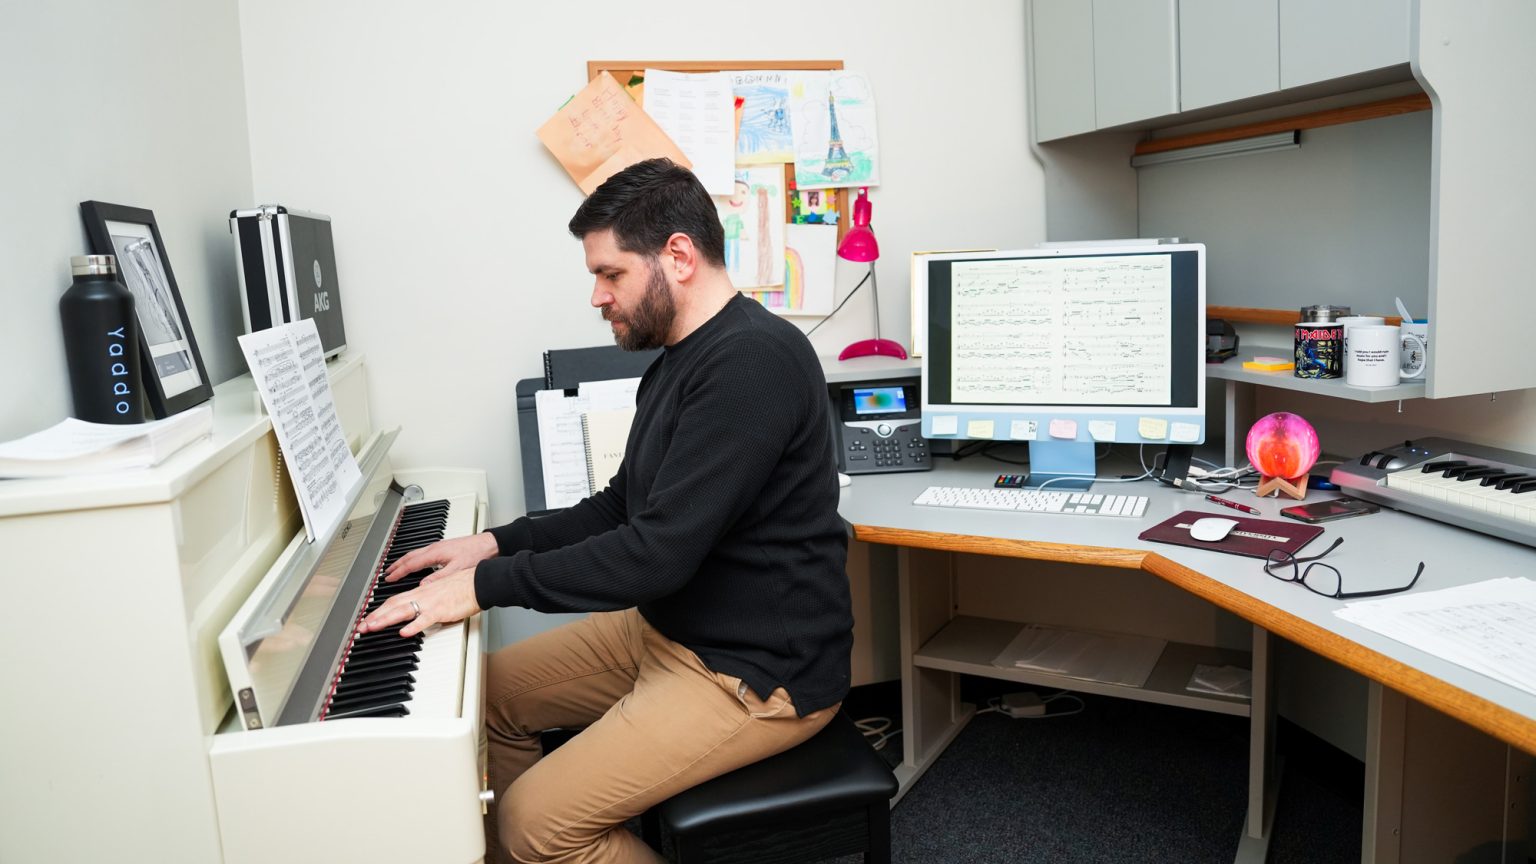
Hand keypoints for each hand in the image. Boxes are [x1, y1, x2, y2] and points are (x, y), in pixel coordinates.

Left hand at [360, 568, 479, 637]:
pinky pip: (424, 619)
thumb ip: (427, 600)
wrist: (479, 582)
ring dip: (384, 619)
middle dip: (375, 616)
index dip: (379, 610)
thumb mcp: (439, 591)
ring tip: (371, 628)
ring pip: (402, 611)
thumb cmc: (463, 587)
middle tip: (361, 627)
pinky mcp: (441, 610)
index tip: (368, 618)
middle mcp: (422, 595)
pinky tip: (403, 632)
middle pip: (392, 605)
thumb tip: (419, 610)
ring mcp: (430, 603)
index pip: (394, 600)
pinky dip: (413, 626)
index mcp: (421, 591)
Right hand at [383, 531, 498, 583]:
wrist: (491, 544)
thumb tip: (423, 586)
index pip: (411, 563)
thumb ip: (439, 578)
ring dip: (404, 561)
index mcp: (435, 553)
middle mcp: (435, 548)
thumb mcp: (457, 569)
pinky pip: (423, 553)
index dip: (398, 572)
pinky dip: (415, 559)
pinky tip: (417, 564)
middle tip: (387, 573)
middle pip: (410, 556)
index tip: (388, 578)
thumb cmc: (477, 554)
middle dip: (397, 565)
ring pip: (416, 554)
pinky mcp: (445, 548)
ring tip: (397, 569)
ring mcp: (439, 547)